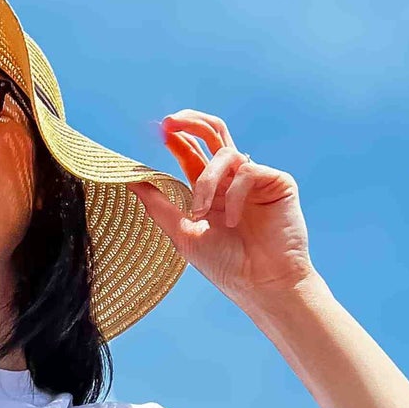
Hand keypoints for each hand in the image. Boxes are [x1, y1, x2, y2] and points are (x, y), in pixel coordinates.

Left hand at [130, 111, 316, 310]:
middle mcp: (233, 180)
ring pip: (225, 153)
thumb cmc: (226, 265)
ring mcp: (256, 179)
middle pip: (214, 133)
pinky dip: (234, 195)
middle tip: (170, 123)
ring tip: (201, 212)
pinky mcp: (277, 181)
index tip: (158, 130)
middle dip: (191, 123)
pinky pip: (247, 171)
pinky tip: (233, 221)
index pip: (192, 154)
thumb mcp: (184, 233)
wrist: (261, 285)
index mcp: (212, 191)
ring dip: (206, 181)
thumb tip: (130, 179)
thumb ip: (159, 205)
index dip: (176, 140)